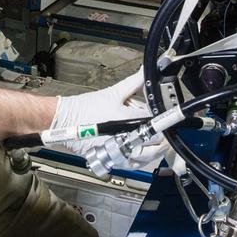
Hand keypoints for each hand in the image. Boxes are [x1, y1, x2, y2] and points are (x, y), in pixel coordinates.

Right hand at [51, 72, 172, 170]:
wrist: (66, 121)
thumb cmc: (86, 108)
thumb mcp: (113, 92)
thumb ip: (134, 82)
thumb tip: (145, 71)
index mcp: (127, 120)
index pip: (155, 120)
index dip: (164, 117)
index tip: (170, 116)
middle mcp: (125, 138)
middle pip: (155, 140)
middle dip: (161, 133)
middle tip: (162, 127)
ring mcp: (120, 151)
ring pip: (147, 155)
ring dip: (155, 148)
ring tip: (156, 140)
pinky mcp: (114, 159)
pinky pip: (134, 164)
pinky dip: (141, 159)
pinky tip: (142, 151)